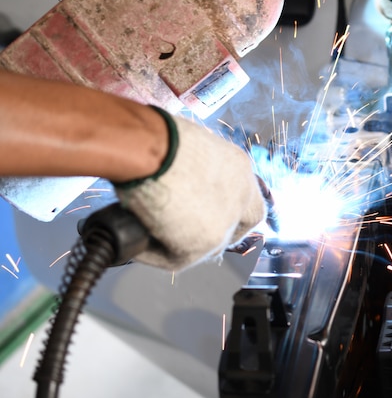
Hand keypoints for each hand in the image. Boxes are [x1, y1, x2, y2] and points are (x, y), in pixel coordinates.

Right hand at [115, 107, 265, 269]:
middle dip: (213, 233)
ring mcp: (224, 222)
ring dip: (180, 243)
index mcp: (239, 170)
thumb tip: (180, 185)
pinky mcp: (202, 243)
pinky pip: (174, 259)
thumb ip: (196, 170)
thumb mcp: (189, 149)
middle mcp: (241, 197)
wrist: (150, 148)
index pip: (249, 203)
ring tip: (148, 230)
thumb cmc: (159, 138)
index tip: (213, 215)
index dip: (232, 213)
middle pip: (237, 228)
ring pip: (206, 247)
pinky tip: (136, 242)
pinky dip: (152, 254)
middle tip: (182, 230)